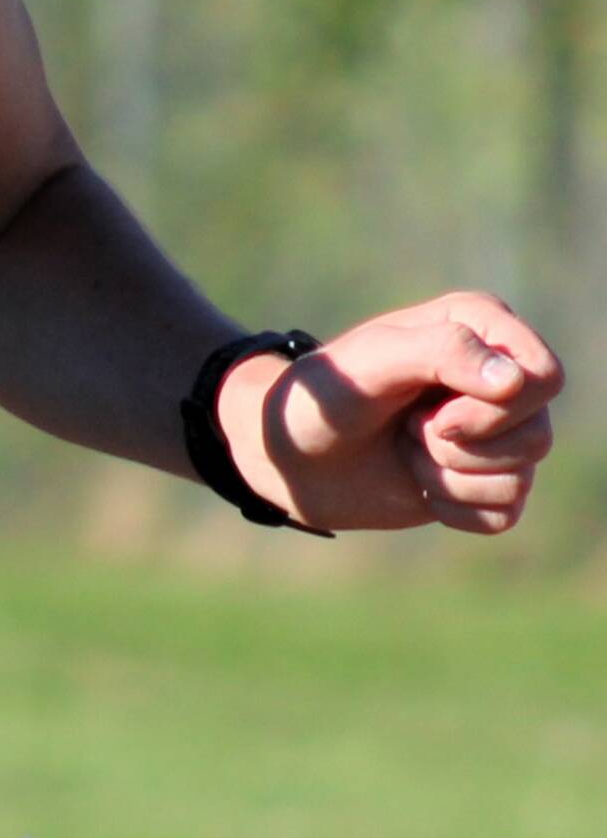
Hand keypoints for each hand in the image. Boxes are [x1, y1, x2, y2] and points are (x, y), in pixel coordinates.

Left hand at [220, 294, 561, 535]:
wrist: (295, 452)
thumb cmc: (328, 393)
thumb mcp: (372, 361)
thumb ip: (441, 352)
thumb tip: (515, 381)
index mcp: (480, 324)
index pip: (543, 375)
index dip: (496, 407)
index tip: (433, 412)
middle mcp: (498, 373)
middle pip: (538, 432)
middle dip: (461, 444)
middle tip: (409, 427)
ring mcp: (497, 429)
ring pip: (521, 475)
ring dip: (449, 474)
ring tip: (406, 448)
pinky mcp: (487, 479)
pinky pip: (505, 512)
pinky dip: (453, 507)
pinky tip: (418, 482)